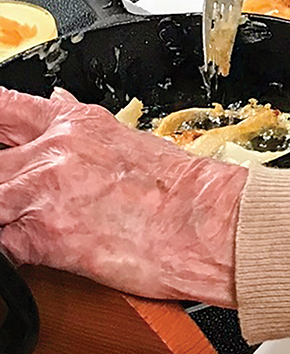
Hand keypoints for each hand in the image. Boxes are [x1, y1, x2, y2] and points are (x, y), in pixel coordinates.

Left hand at [0, 90, 244, 305]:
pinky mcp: (41, 237)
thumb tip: (55, 104)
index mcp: (74, 122)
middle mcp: (53, 150)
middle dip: (2, 179)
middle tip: (21, 194)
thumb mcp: (124, 138)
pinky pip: (2, 245)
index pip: (3, 108)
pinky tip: (33, 248)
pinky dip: (11, 248)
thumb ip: (78, 124)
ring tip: (29, 220)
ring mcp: (42, 192)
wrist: (206, 225)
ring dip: (6, 212)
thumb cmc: (179, 189)